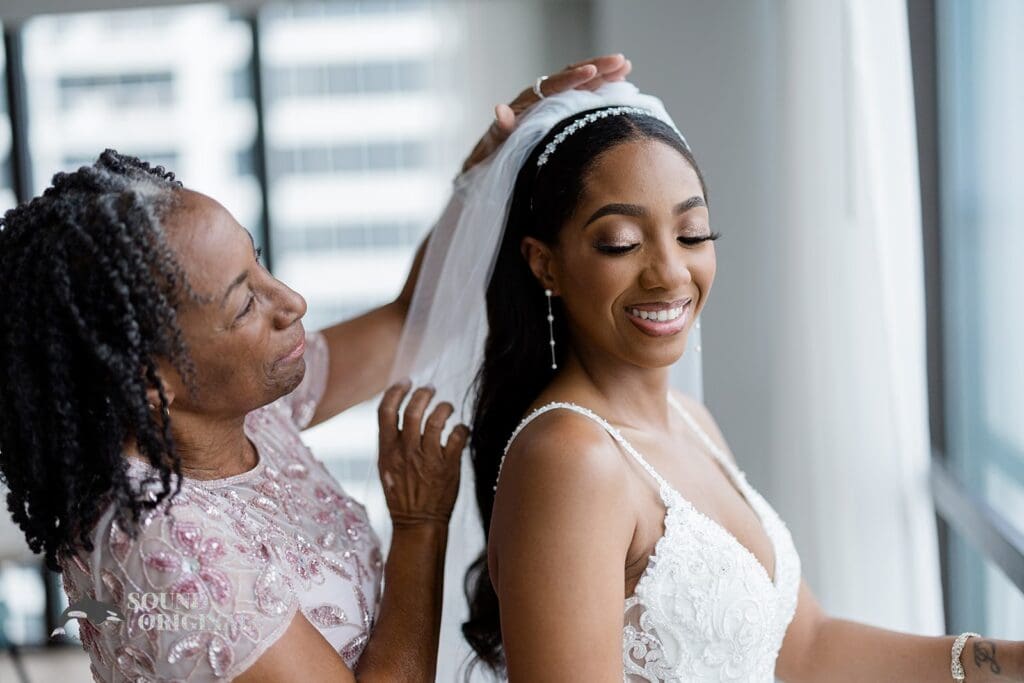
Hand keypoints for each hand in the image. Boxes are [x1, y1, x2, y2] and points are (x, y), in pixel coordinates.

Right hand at [377, 381, 468, 527]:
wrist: (417, 523)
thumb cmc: (403, 494)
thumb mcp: (386, 467)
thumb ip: (392, 442)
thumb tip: (402, 414)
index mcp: (387, 451)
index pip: (386, 411)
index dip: (396, 391)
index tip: (406, 382)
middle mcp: (406, 452)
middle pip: (413, 410)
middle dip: (423, 393)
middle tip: (430, 389)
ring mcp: (427, 460)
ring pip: (436, 420)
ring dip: (444, 407)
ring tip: (447, 407)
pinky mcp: (448, 467)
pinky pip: (458, 437)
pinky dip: (462, 428)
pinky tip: (462, 430)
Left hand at [461, 53, 632, 171]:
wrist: (491, 164)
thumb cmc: (492, 158)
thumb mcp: (493, 145)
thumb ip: (499, 129)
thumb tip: (500, 110)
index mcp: (527, 103)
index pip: (553, 86)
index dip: (572, 79)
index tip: (591, 72)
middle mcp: (540, 98)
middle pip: (570, 76)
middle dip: (596, 68)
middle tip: (621, 61)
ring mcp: (552, 104)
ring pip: (580, 84)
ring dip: (603, 75)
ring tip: (626, 66)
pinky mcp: (560, 113)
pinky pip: (582, 96)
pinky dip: (601, 90)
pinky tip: (619, 86)